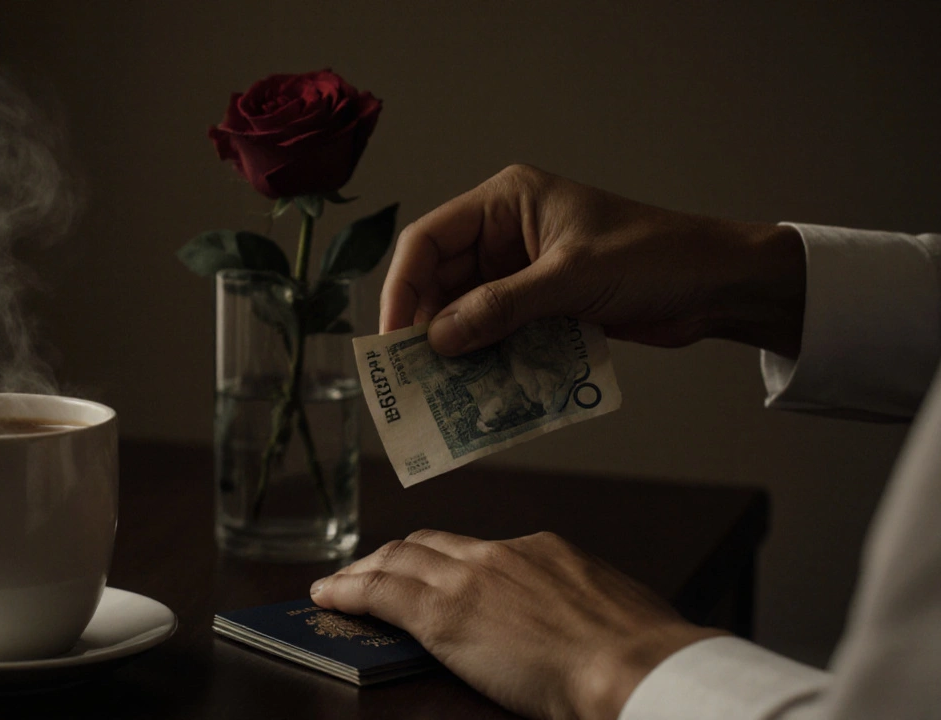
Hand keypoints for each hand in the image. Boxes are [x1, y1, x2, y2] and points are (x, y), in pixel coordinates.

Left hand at [310, 529, 724, 719]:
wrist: (636, 667)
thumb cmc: (641, 654)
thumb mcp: (612, 608)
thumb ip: (577, 605)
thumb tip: (571, 621)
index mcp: (542, 551)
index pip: (475, 548)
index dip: (443, 559)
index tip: (431, 570)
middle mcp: (498, 554)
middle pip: (427, 544)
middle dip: (392, 557)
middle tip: (369, 571)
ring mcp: (467, 580)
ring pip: (396, 561)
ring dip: (361, 571)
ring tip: (337, 585)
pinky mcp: (442, 615)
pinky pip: (378, 592)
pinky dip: (347, 591)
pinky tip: (328, 598)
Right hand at [382, 165, 805, 357]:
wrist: (719, 285)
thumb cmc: (655, 258)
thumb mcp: (572, 279)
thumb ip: (501, 308)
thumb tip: (436, 340)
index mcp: (507, 202)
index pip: (430, 240)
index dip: (402, 287)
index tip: (393, 338)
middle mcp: (506, 233)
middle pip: (442, 280)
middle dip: (427, 326)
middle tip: (410, 377)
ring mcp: (523, 272)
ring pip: (467, 312)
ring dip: (457, 349)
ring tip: (439, 391)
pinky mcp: (542, 305)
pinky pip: (499, 333)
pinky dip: (487, 359)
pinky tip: (478, 389)